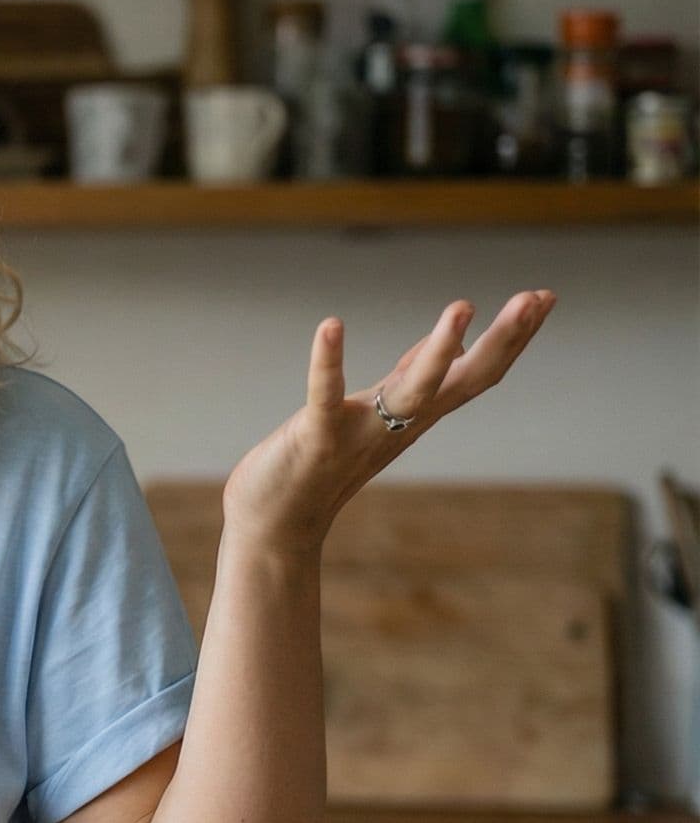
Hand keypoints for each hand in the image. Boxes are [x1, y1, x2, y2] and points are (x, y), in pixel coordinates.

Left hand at [221, 288, 556, 556]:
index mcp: (414, 415)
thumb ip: (408, 378)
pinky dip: (328, 362)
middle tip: (535, 298)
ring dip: (437, 350)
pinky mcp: (318, 438)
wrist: (278, 525)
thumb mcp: (375, 413)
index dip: (512, 338)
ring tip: (462, 305)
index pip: (475, 373)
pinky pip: (326, 397)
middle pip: (463, 380)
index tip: (544, 297)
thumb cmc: (322, 465)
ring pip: (413, 392)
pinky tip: (331, 325)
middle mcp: (399, 425)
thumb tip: (450, 342)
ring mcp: (361, 433)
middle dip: (502, 340)